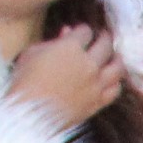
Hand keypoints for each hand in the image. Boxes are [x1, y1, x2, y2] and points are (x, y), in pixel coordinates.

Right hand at [5, 26, 124, 125]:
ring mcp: (95, 83)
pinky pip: (115, 89)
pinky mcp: (97, 101)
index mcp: (70, 48)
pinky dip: (115, 82)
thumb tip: (67, 31)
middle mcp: (88, 64)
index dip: (82, 30)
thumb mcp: (32, 53)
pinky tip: (112, 80)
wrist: (29, 112)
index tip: (80, 32)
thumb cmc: (24, 81)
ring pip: (117, 66)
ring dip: (116, 58)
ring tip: (114, 56)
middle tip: (102, 37)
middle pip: (106, 44)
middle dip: (104, 38)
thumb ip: (53, 41)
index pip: (85, 31)